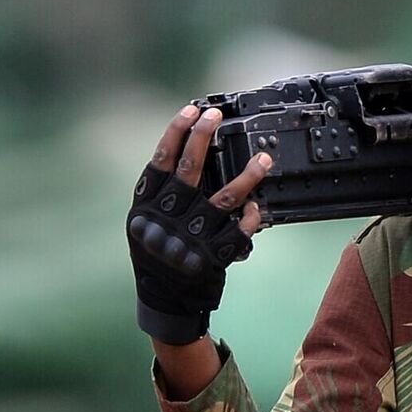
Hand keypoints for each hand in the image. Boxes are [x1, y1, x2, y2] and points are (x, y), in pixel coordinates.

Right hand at [127, 105, 271, 343]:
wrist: (164, 300)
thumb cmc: (158, 254)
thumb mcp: (147, 223)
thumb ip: (162, 194)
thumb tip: (189, 151)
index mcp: (147, 209)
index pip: (160, 162)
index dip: (176, 133)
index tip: (191, 110)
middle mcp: (168, 220)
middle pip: (189, 171)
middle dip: (203, 138)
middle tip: (217, 115)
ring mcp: (192, 239)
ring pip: (224, 198)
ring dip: (247, 176)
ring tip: (264, 158)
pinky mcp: (213, 258)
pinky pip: (239, 232)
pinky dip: (252, 217)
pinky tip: (259, 206)